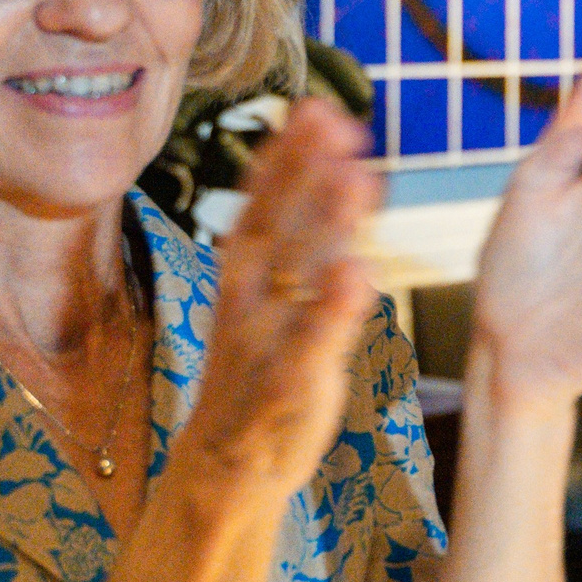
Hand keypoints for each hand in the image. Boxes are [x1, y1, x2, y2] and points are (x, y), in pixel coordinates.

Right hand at [178, 98, 383, 491]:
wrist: (223, 475)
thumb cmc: (260, 378)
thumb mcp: (281, 306)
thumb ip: (312, 246)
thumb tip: (342, 176)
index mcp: (244, 279)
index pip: (261, 206)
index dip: (286, 157)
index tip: (314, 107)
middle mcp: (246, 304)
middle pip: (273, 227)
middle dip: (300, 172)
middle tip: (333, 119)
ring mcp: (259, 349)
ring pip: (288, 280)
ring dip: (320, 226)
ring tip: (356, 177)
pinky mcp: (280, 397)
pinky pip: (302, 351)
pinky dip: (327, 314)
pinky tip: (358, 275)